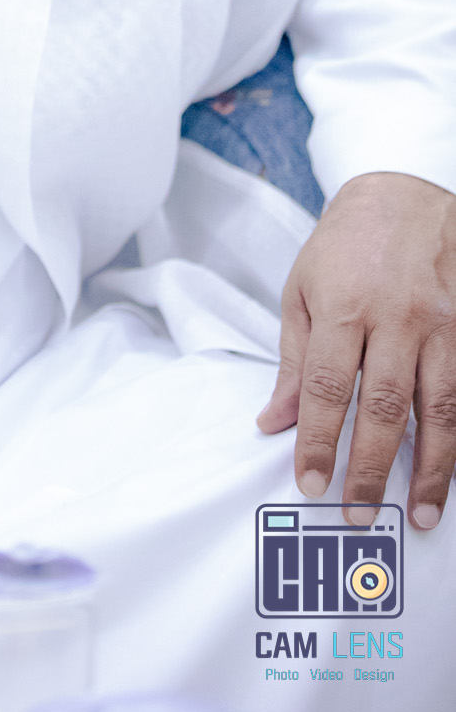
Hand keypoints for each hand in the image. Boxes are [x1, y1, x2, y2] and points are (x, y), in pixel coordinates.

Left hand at [258, 171, 455, 528]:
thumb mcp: (302, 291)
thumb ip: (294, 362)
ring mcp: (441, 325)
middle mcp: (397, 318)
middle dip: (371, 468)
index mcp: (345, 306)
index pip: (328, 388)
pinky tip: (451, 471)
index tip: (310, 483)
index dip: (318, 441)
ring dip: (432, 470)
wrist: (402, 195)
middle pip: (386, 407)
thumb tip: (274, 422)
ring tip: (419, 516)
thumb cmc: (344, 246)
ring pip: (439, 410)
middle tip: (356, 514)